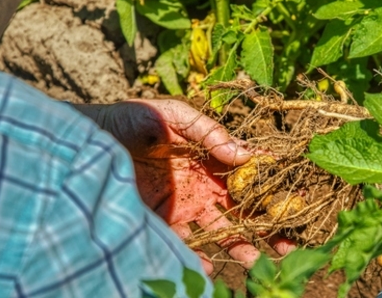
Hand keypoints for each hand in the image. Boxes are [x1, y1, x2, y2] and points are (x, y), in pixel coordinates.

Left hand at [75, 99, 294, 273]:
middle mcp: (203, 187)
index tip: (296, 198)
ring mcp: (184, 208)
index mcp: (210, 159)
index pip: (247, 175)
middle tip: (288, 242)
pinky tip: (207, 266)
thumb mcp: (172, 115)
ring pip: (220, 231)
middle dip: (266, 225)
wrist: (85, 138)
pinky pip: (184, 245)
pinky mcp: (161, 224)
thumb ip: (207, 130)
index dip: (270, 186)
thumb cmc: (129, 120)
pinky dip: (197, 259)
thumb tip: (245, 153)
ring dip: (241, 246)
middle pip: (241, 209)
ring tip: (261, 261)